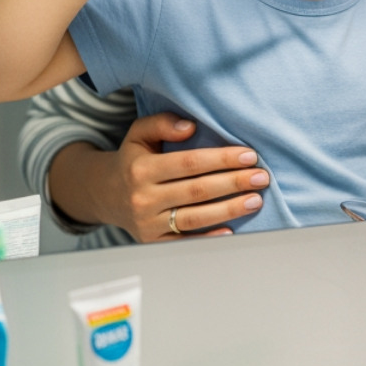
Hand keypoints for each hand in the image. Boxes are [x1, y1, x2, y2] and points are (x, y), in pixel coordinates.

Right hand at [76, 112, 268, 240]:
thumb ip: (161, 123)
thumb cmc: (132, 160)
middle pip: (197, 191)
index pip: (190, 163)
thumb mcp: (138, 134)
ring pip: (195, 217)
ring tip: (255, 200)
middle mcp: (143, 198)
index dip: (222, 159)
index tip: (249, 156)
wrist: (104, 195)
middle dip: (234, 183)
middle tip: (261, 177)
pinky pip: (184, 242)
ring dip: (229, 209)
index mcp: (142, 169)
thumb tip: (190, 126)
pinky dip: (208, 238)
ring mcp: (148, 223)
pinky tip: (231, 231)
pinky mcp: (152, 242)